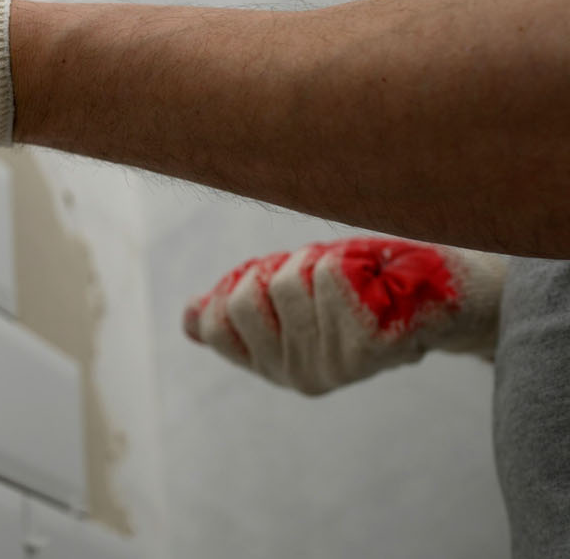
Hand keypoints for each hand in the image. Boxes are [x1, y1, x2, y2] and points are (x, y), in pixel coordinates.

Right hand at [183, 237, 505, 394]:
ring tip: (354, 277)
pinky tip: (376, 281)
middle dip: (276, 266)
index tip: (272, 275)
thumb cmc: (365, 288)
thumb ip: (246, 307)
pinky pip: (327, 278)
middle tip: (318, 272)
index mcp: (275, 367)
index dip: (235, 284)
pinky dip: (348, 261)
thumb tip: (188, 317)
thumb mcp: (296, 299)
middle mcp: (298, 376)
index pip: (212, 324)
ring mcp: (333, 366)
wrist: (446, 297)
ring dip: (315, 258)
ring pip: (286, 282)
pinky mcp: (366, 350)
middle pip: (243, 298)